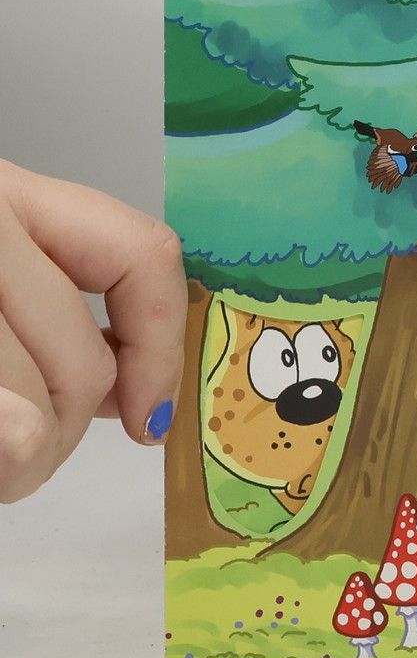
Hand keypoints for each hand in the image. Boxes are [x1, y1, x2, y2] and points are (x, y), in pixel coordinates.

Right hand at [0, 160, 185, 502]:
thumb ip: (61, 324)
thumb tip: (141, 409)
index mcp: (9, 195)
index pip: (142, 254)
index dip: (160, 346)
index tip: (148, 420)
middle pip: (80, 358)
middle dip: (68, 429)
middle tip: (37, 456)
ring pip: (31, 408)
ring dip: (23, 460)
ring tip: (5, 462)